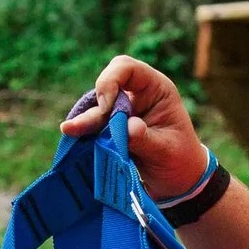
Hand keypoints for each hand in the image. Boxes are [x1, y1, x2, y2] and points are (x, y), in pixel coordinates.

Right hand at [63, 56, 208, 202]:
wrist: (176, 179)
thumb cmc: (179, 159)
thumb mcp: (166, 150)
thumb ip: (144, 138)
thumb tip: (127, 127)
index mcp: (156, 89)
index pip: (128, 68)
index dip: (112, 80)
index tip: (107, 107)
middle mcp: (136, 95)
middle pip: (107, 85)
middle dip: (97, 104)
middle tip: (87, 125)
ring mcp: (122, 111)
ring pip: (96, 107)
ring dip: (85, 120)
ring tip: (69, 130)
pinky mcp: (111, 127)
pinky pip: (93, 124)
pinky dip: (84, 130)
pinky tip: (71, 133)